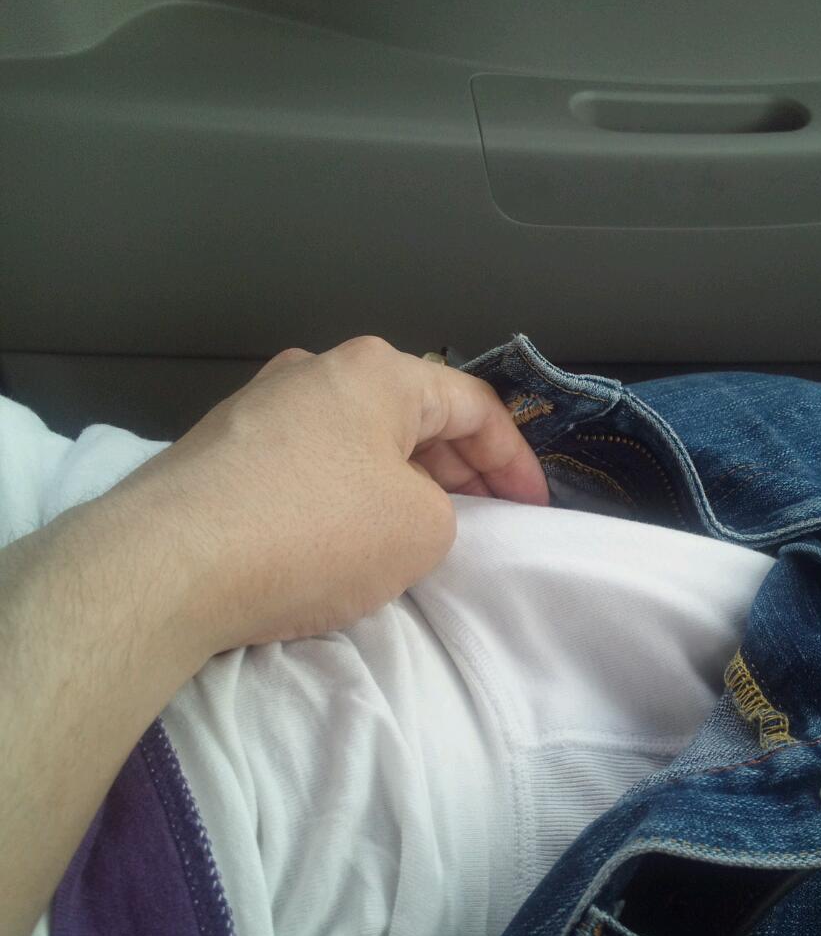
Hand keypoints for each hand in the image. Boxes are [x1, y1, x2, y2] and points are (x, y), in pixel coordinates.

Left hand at [103, 335, 550, 652]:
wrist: (170, 565)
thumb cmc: (315, 533)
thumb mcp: (422, 531)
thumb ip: (442, 510)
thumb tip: (404, 508)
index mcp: (377, 370)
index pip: (473, 405)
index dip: (517, 461)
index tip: (534, 511)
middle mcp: (315, 372)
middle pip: (411, 415)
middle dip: (457, 470)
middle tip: (483, 522)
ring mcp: (258, 408)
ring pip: (355, 441)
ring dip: (397, 484)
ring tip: (416, 535)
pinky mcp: (218, 453)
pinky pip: (307, 468)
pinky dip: (342, 498)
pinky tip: (342, 542)